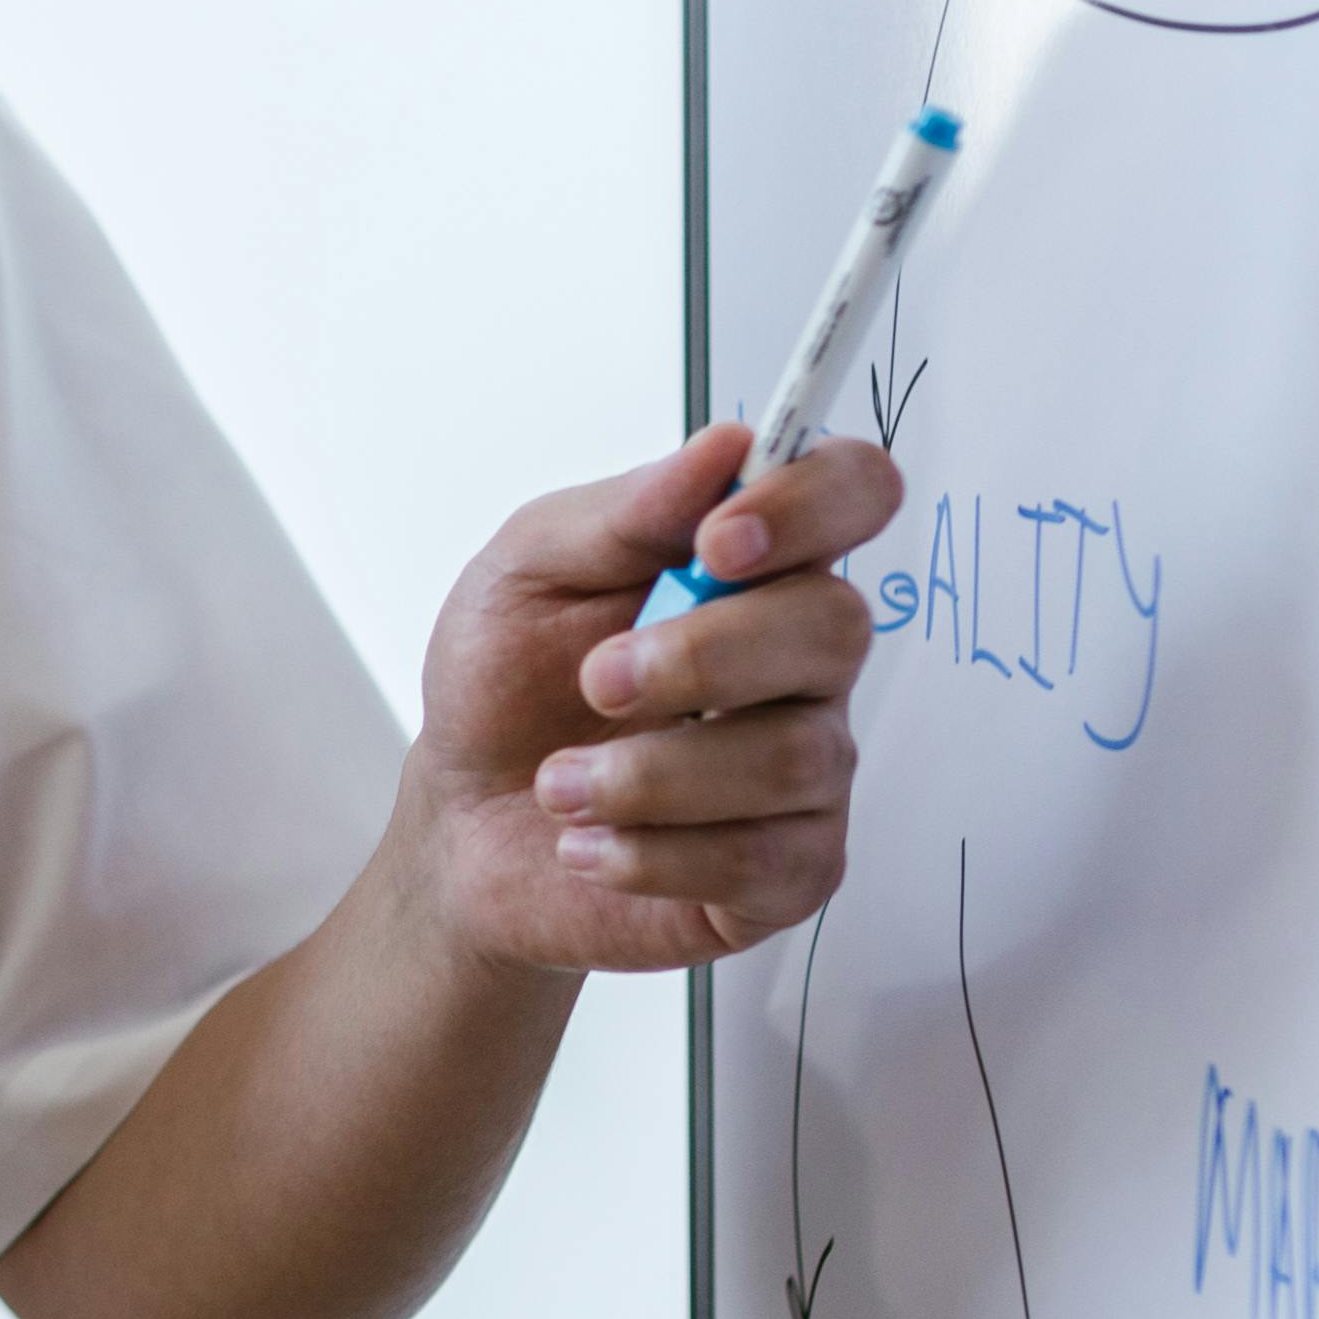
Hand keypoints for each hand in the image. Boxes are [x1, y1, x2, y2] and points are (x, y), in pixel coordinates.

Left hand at [405, 425, 902, 976]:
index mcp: (754, 567)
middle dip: (704, 655)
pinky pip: (765, 861)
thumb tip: (725, 447)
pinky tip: (589, 845)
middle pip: (836, 628)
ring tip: (558, 786)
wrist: (463, 823)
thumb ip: (623, 511)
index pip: (855, 495)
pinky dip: (652, 854)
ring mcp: (807, 769)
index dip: (812, 506)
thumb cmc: (508, 687)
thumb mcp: (525, 573)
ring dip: (649, 773)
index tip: (716, 542)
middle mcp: (801, 663)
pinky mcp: (790, 871)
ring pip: (793, 757)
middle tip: (598, 681)